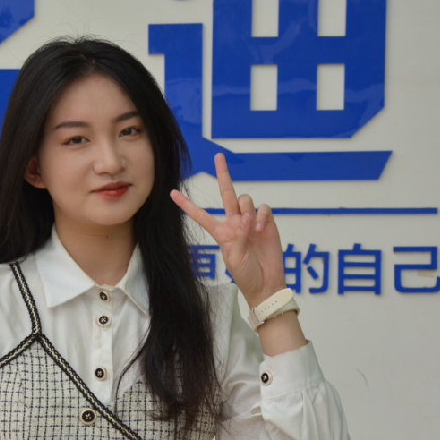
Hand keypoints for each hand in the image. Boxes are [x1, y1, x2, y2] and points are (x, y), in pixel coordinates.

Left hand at [170, 153, 285, 307]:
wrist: (266, 283)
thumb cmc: (246, 274)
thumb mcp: (233, 259)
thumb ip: (237, 238)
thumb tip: (244, 219)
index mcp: (220, 232)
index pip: (201, 214)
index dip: (186, 205)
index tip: (172, 193)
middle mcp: (234, 222)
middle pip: (226, 193)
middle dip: (223, 174)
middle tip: (219, 156)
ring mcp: (251, 221)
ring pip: (244, 199)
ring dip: (246, 210)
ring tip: (251, 228)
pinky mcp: (267, 222)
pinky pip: (263, 208)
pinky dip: (261, 216)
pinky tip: (260, 228)